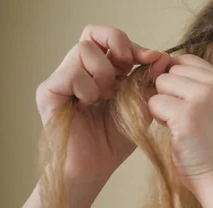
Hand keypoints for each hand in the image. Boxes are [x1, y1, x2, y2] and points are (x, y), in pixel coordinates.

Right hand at [36, 25, 169, 185]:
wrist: (94, 169)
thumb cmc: (114, 141)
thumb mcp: (141, 108)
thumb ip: (149, 83)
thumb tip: (163, 57)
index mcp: (101, 71)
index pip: (112, 40)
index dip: (134, 45)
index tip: (154, 60)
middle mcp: (80, 71)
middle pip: (93, 34)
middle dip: (119, 46)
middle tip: (128, 68)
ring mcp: (62, 79)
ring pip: (84, 50)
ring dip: (104, 72)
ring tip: (106, 97)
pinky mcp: (49, 91)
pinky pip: (72, 73)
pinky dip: (88, 88)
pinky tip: (91, 105)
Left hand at [147, 54, 212, 190]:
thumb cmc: (212, 145)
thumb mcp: (212, 105)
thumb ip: (193, 84)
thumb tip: (158, 62)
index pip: (186, 60)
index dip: (176, 79)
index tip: (183, 102)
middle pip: (171, 71)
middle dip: (169, 92)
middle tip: (184, 117)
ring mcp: (203, 98)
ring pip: (161, 83)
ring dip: (162, 104)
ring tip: (180, 124)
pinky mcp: (186, 115)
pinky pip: (154, 102)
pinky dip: (158, 118)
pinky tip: (176, 132)